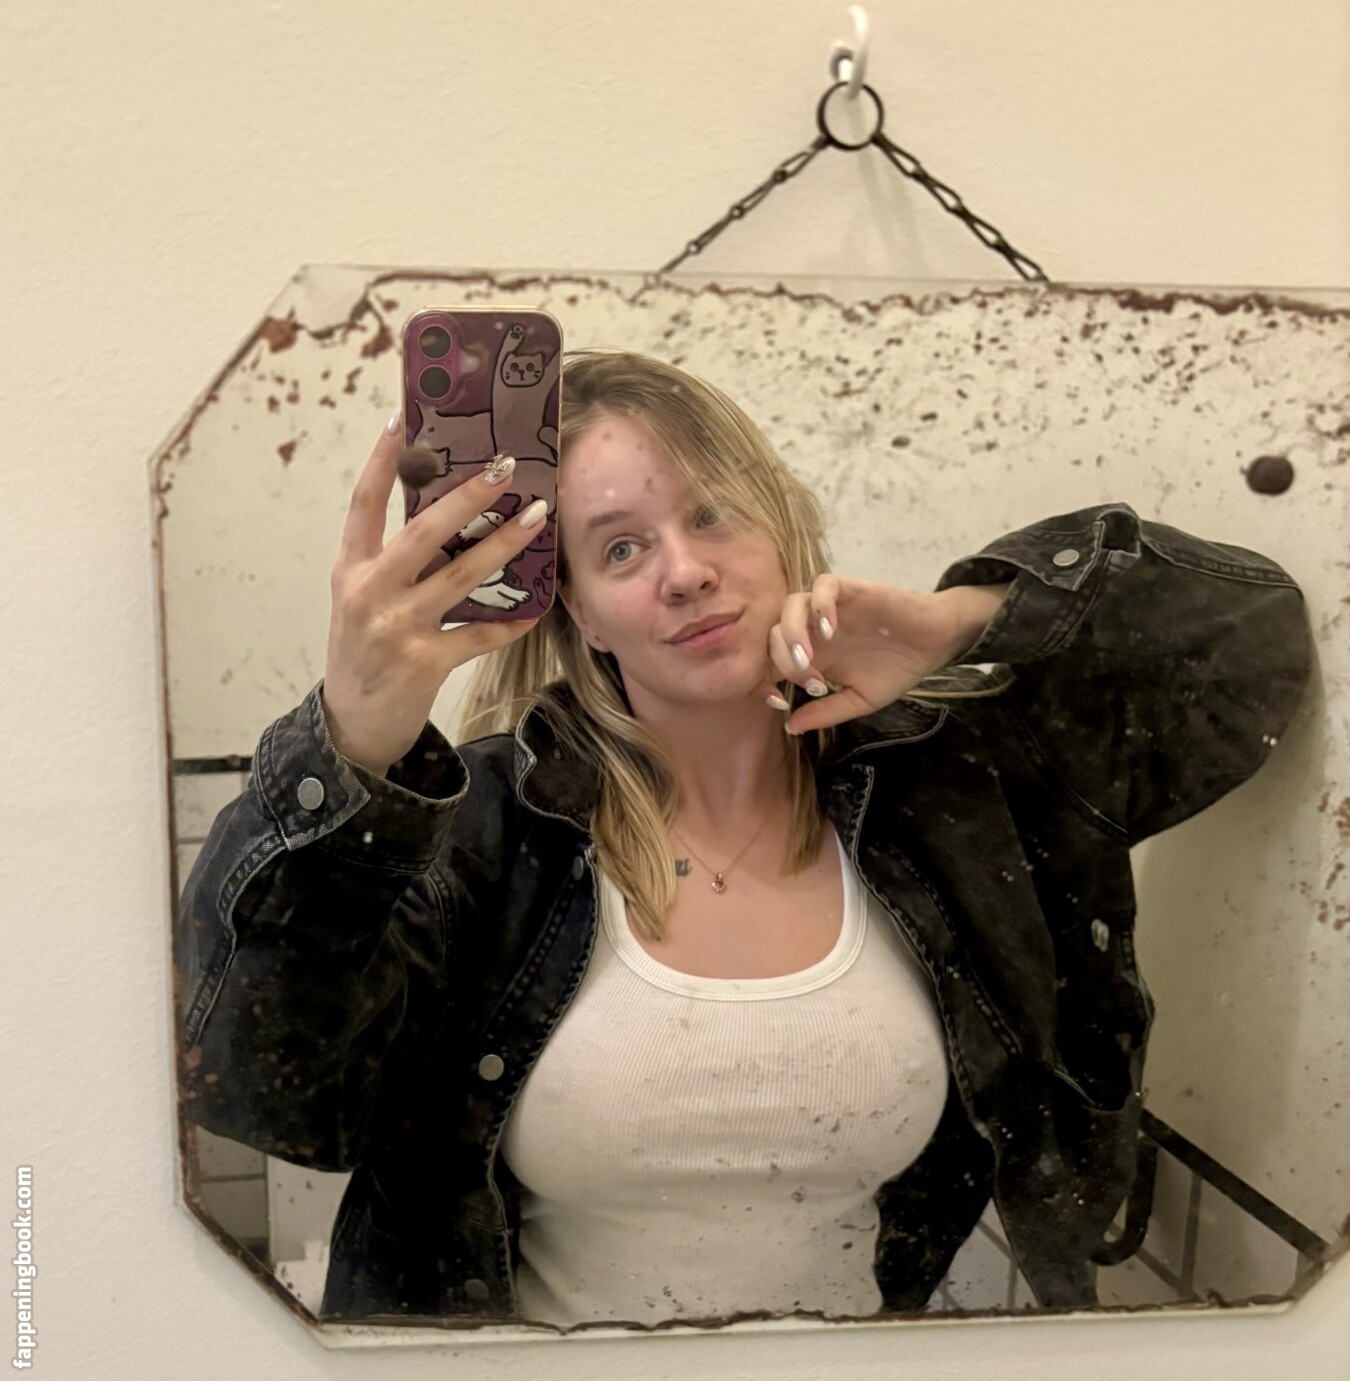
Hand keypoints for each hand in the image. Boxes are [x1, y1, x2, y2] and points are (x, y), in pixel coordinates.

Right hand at [321, 414, 547, 774]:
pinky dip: (512, 621)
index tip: (402, 419)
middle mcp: (368, 592)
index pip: (363, 503)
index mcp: (350, 569)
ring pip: (459, 575)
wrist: (354, 724)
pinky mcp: (424, 662)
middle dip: (467, 496)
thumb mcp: (362, 599)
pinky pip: (479, 634)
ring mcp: (396, 627)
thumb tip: (451, 514)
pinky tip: (539, 606)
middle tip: (506, 467)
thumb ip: (393, 561)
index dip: (381, 460)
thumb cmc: (364, 651)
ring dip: (503, 544)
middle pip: (422, 531)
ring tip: (537, 517)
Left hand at [758, 574, 1011, 733]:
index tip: (778, 702)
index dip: (761, 679)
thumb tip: (790, 727)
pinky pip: (823, 584)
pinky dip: (820, 605)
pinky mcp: (851, 589)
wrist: (934, 643)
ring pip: (791, 605)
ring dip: (792, 633)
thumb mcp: (859, 700)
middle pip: (772, 633)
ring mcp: (830, 607)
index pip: (768, 660)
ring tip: (810, 658)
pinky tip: (831, 630)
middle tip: (812, 683)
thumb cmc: (896, 669)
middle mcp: (814, 629)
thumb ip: (825, 712)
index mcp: (811, 655)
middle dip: (782, 660)